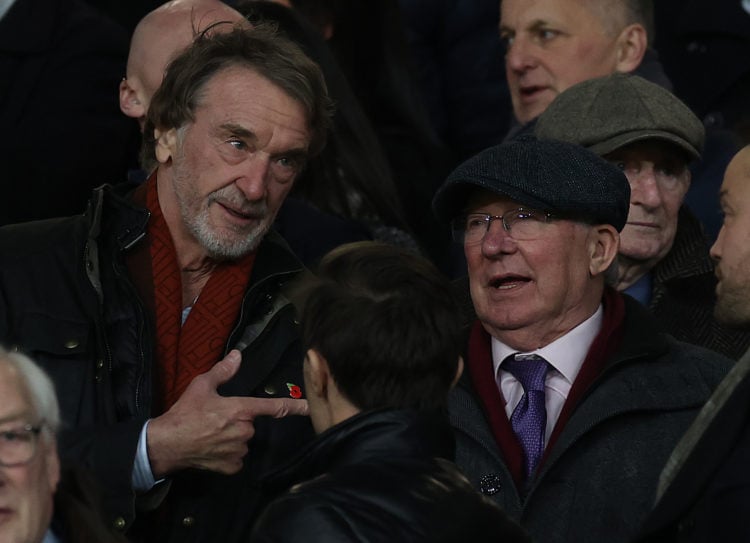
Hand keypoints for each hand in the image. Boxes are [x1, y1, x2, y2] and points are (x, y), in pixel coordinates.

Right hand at [146, 349, 308, 476]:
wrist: (167, 443)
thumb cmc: (185, 412)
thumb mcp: (202, 385)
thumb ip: (223, 371)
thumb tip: (238, 355)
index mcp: (241, 409)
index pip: (273, 407)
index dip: (294, 406)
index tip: (310, 407)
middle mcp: (244, 430)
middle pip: (251, 424)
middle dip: (238, 421)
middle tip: (216, 420)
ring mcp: (239, 450)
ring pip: (244, 441)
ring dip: (233, 438)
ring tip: (211, 434)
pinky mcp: (232, 466)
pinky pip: (237, 458)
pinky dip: (228, 454)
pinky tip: (213, 448)